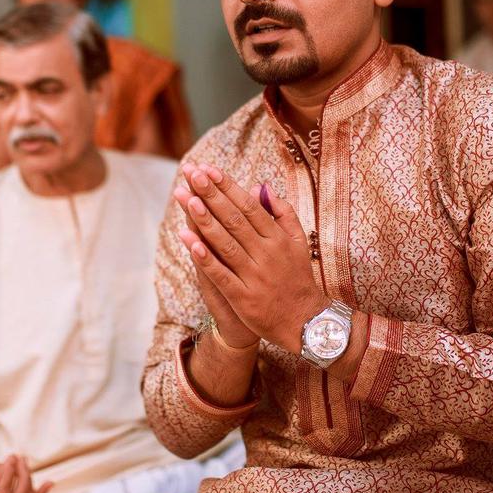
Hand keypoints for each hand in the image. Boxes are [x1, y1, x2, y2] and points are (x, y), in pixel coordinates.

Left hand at [175, 163, 327, 352]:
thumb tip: (262, 188)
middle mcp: (267, 253)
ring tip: (187, 198)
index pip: (249, 206)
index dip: (228, 187)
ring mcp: (254, 275)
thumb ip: (283, 213)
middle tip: (191, 174)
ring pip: (226, 243)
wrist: (306, 322)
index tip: (208, 170)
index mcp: (278, 238)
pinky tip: (188, 241)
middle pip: (235, 219)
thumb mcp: (298, 242)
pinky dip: (204, 258)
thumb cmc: (297, 278)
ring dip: (205, 220)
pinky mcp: (243, 297)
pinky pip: (221, 274)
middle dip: (211, 195)